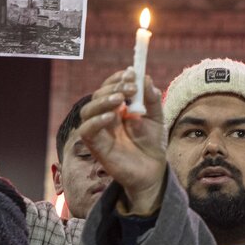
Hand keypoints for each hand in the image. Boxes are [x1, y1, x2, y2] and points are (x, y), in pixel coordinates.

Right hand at [79, 69, 166, 214]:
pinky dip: (96, 121)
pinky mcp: (96, 146)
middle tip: (130, 88)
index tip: (131, 74)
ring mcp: (99, 131)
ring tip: (121, 100)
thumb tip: (145, 77)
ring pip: (87, 110)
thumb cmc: (153, 143)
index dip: (118, 79)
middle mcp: (106, 117)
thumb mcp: (157, 118)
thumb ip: (152, 99)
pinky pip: (87, 131)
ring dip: (102, 101)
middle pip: (98, 96)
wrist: (153, 171)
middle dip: (113, 88)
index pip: (110, 87)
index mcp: (118, 108)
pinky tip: (111, 117)